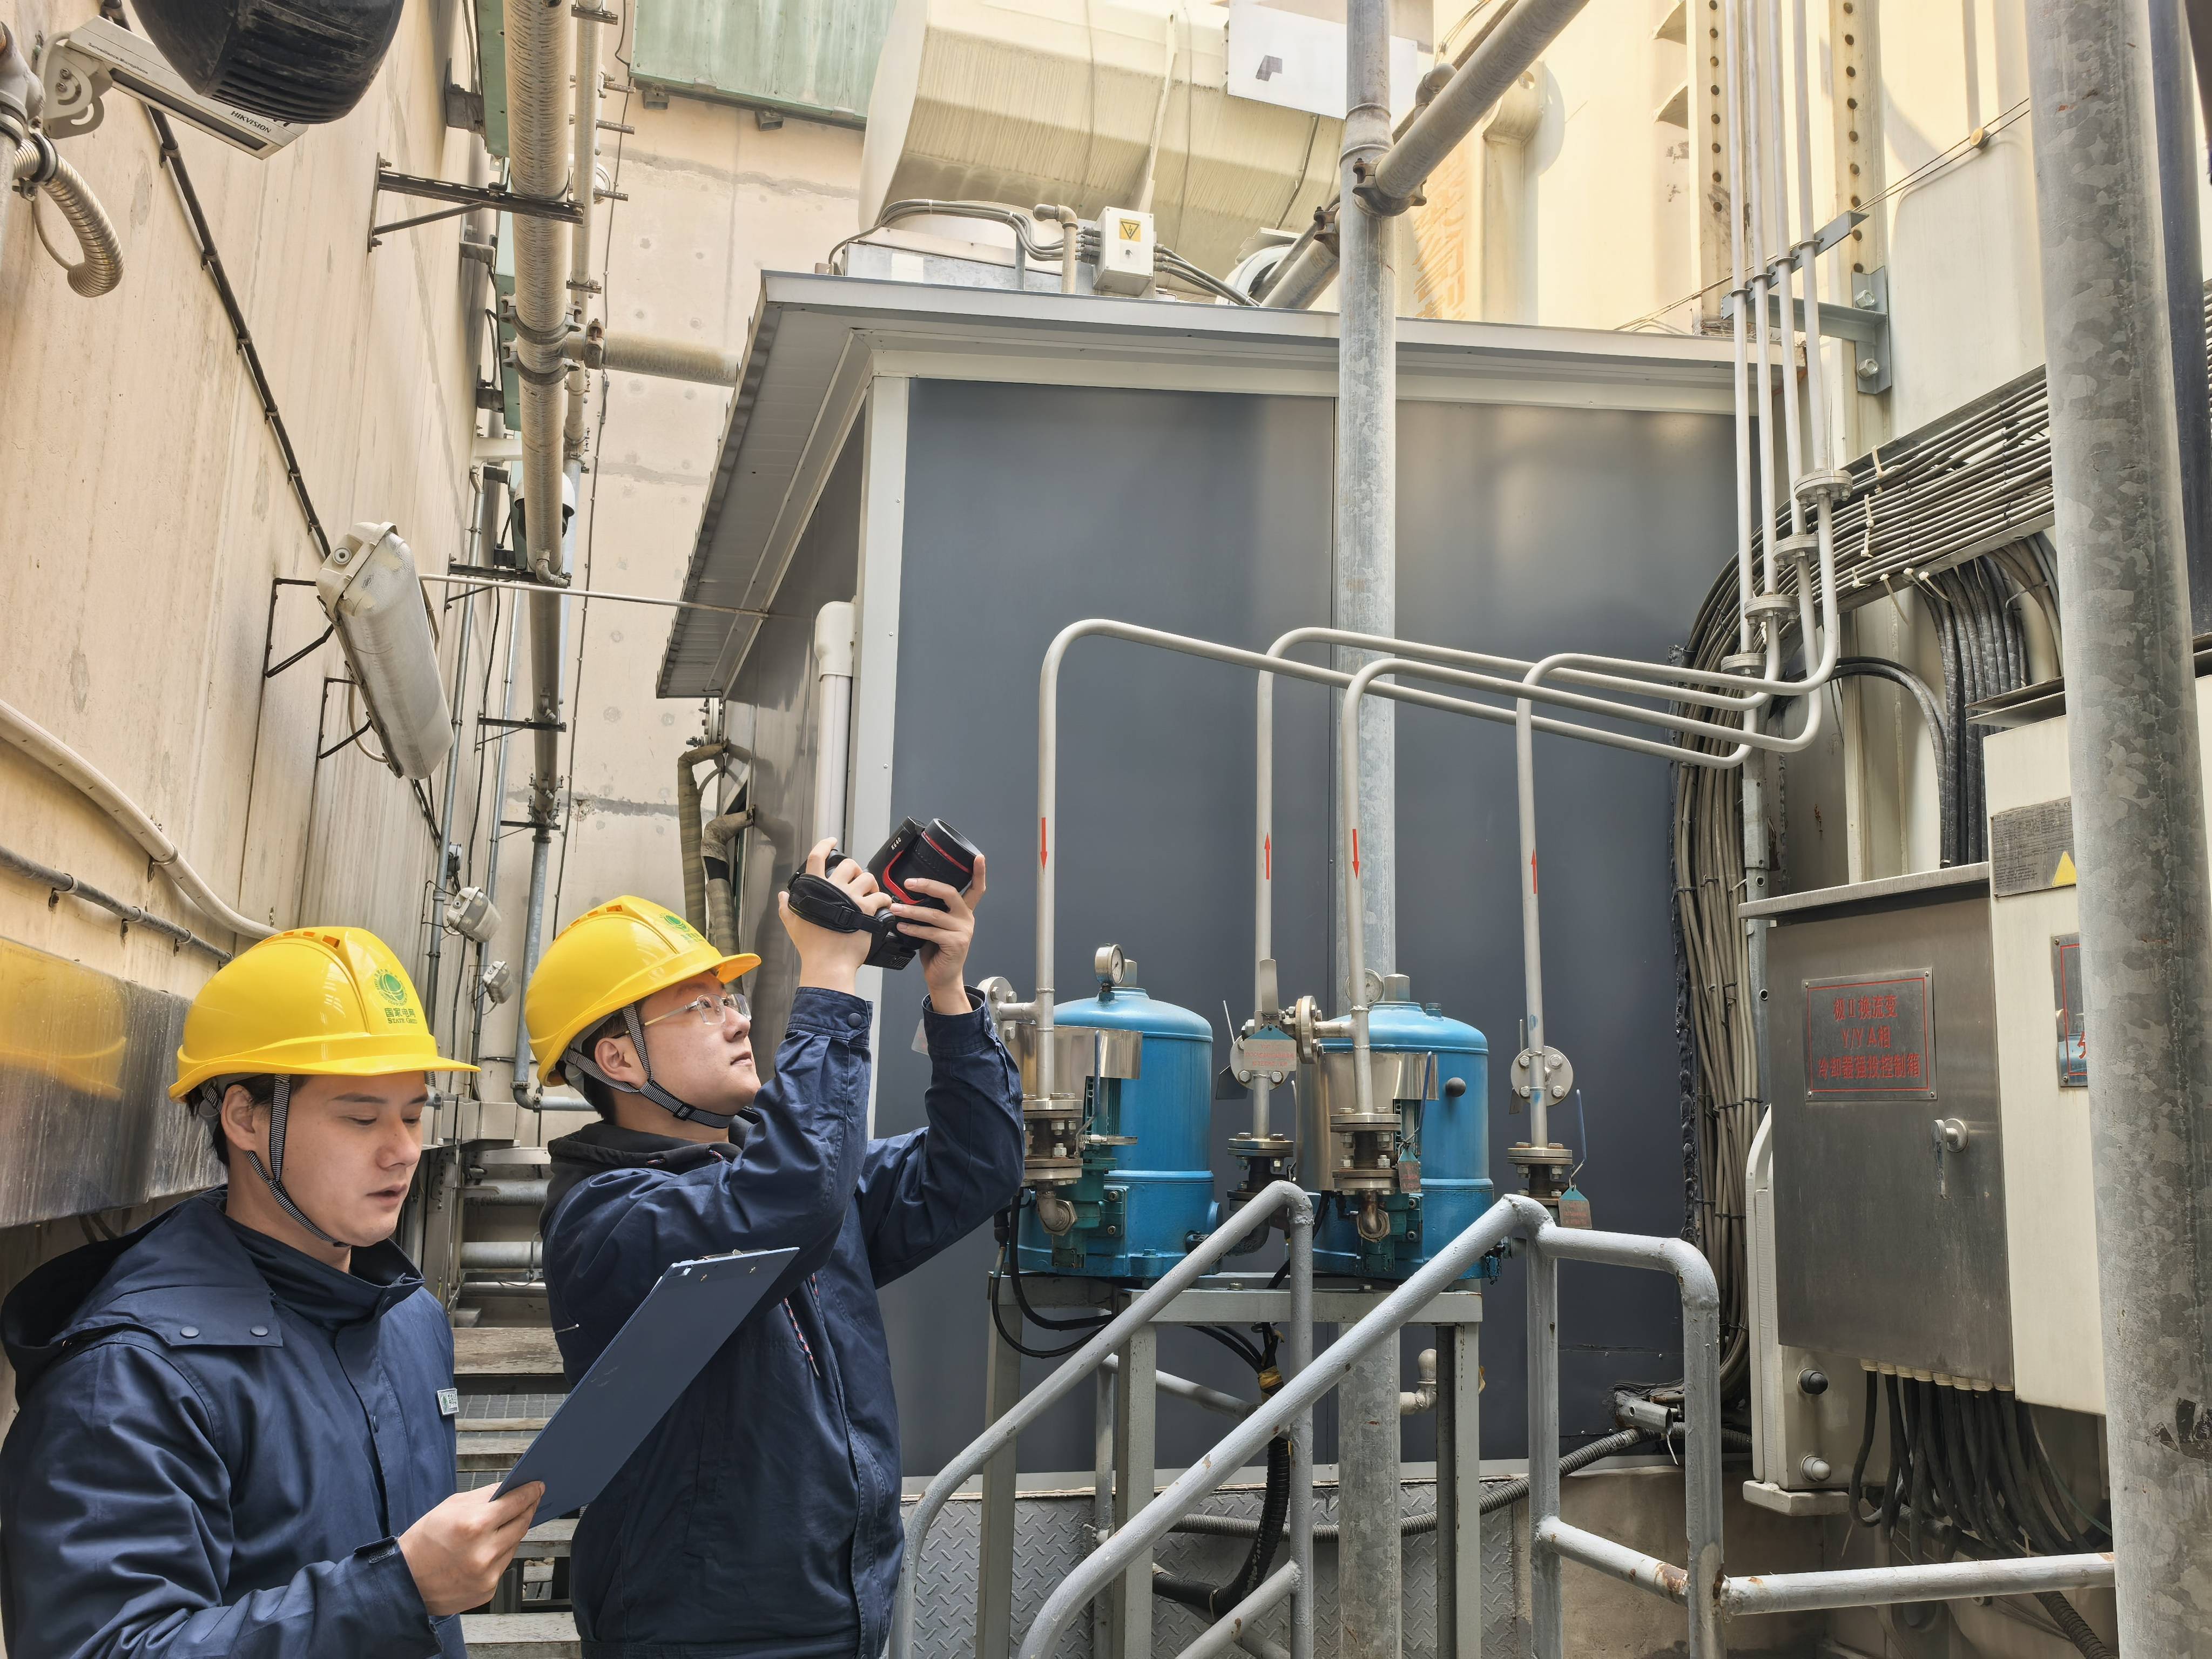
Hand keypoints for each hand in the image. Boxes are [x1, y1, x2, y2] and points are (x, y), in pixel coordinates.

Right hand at [398, 1482, 543, 1616]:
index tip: (537, 1486)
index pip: (515, 1503)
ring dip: (511, 1533)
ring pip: (514, 1545)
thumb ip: (484, 1496)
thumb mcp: (450, 1507)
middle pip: (521, 1524)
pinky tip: (487, 1549)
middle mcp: (484, 1552)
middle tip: (530, 1501)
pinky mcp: (487, 1590)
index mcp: (474, 1525)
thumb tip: (509, 1488)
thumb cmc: (424, 1542)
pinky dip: (499, 1554)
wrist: (404, 1582)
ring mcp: (487, 1574)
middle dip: (527, 1510)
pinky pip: (503, 1565)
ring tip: (504, 1524)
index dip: (530, 1492)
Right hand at [780, 837, 890, 994]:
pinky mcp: (867, 909)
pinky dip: (884, 899)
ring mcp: (851, 898)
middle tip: (857, 881)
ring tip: (871, 894)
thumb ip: (785, 906)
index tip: (832, 841)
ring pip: (867, 878)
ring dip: (871, 884)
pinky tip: (883, 906)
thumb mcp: (792, 923)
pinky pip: (881, 896)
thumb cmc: (811, 946)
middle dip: (855, 870)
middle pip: (849, 865)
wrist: (828, 963)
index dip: (825, 845)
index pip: (817, 857)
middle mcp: (833, 889)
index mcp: (814, 889)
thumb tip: (782, 895)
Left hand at [892, 852, 986, 1015]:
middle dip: (928, 885)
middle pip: (950, 893)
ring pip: (934, 914)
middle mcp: (967, 918)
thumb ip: (933, 911)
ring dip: (911, 910)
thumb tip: (906, 897)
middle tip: (908, 883)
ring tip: (895, 908)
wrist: (943, 977)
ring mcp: (963, 931)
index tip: (979, 857)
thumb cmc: (937, 951)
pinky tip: (902, 926)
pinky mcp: (956, 943)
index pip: (977, 889)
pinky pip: (931, 931)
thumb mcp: (937, 927)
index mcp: (964, 912)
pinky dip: (913, 928)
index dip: (979, 872)